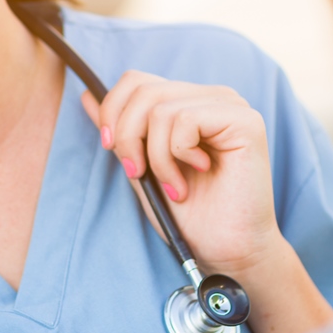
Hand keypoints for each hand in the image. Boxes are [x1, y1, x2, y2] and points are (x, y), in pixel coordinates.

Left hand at [82, 71, 332, 332]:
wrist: (226, 251)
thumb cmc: (190, 215)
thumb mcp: (142, 167)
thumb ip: (122, 131)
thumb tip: (87, 96)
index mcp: (190, 101)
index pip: (137, 81)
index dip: (113, 111)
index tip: (110, 148)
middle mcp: (211, 97)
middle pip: (143, 90)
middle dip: (127, 136)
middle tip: (138, 172)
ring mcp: (230, 105)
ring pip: (161, 108)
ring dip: (156, 156)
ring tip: (174, 186)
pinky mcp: (245, 121)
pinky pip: (186, 120)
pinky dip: (178, 154)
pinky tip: (198, 173)